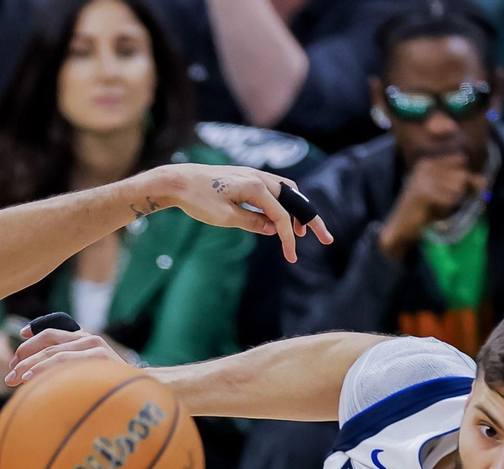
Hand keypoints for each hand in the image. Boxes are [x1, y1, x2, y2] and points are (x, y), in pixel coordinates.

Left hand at [4, 325, 124, 385]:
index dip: (33, 334)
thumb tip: (36, 378)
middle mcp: (89, 339)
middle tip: (9, 374)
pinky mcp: (99, 356)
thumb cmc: (115, 387)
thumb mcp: (89, 373)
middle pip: (48, 342)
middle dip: (24, 357)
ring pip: (53, 352)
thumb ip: (69, 368)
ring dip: (31, 366)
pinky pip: (65, 361)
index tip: (20, 338)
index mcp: (84, 339)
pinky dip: (45, 369)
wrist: (146, 390)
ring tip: (15, 378)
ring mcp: (95, 346)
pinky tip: (31, 378)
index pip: (53, 331)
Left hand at [148, 164, 331, 263]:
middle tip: (326, 238)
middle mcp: (259, 177)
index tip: (292, 257)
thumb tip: (275, 229)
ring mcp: (253, 174)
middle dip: (310, 220)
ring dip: (297, 210)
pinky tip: (282, 217)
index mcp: (256, 187)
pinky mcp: (246, 177)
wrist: (176, 180)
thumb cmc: (198, 200)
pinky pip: (274, 189)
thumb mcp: (225, 218)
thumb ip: (253, 223)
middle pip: (294, 199)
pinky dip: (284, 203)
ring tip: (303, 231)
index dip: (289, 239)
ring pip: (286, 191)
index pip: (282, 216)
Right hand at [379, 154, 487, 259]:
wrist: (401, 228)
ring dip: (453, 201)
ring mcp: (424, 178)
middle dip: (461, 191)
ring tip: (438, 207)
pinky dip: (447, 209)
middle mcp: (425, 166)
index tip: (457, 191)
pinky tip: (435, 212)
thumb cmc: (423, 211)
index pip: (461, 160)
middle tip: (446, 203)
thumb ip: (464, 184)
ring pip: (459, 186)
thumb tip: (485, 181)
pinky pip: (452, 199)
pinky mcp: (425, 193)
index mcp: (429, 162)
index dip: (465, 176)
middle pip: (462, 174)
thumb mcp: (445, 192)